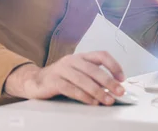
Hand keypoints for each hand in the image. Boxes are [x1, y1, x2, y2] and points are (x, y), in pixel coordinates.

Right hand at [4, 51, 125, 105]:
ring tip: (107, 100)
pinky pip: (71, 88)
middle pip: (94, 69)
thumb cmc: (60, 78)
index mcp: (81, 57)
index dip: (114, 65)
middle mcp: (72, 60)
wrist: (35, 81)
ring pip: (83, 79)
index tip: (122, 78)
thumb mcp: (78, 74)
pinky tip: (91, 102)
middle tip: (119, 92)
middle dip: (109, 82)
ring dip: (98, 91)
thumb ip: (93, 78)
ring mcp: (62, 69)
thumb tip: (113, 89)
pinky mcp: (54, 81)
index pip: (101, 55)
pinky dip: (83, 96)